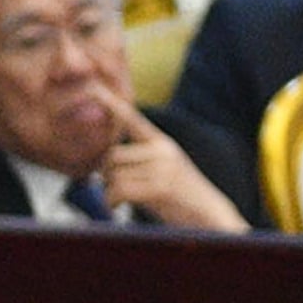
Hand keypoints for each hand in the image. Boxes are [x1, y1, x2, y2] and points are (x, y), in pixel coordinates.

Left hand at [97, 99, 249, 232]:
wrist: (211, 217)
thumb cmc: (178, 197)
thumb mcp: (161, 169)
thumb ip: (138, 160)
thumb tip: (102, 164)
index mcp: (161, 142)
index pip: (132, 118)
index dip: (110, 102)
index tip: (92, 85)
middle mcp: (163, 150)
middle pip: (111, 156)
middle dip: (106, 175)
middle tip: (116, 189)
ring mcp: (164, 168)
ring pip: (113, 175)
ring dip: (110, 192)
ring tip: (124, 200)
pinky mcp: (161, 187)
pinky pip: (119, 190)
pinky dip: (112, 202)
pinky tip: (117, 208)